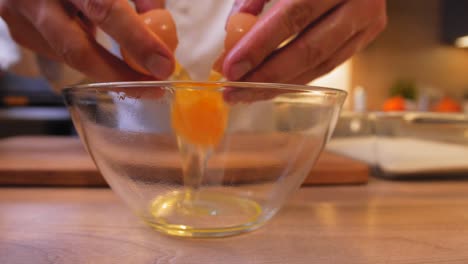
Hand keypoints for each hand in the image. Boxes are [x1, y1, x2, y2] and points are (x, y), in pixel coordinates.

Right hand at [0, 0, 172, 81]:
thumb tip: (164, 40)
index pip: (104, 9)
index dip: (137, 40)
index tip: (164, 65)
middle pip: (77, 49)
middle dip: (119, 75)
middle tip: (151, 88)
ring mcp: (20, 16)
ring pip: (69, 57)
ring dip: (107, 68)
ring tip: (136, 71)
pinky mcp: (21, 32)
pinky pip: (61, 54)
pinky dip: (88, 56)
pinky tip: (102, 51)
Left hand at [223, 0, 386, 83]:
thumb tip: (232, 38)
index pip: (293, 16)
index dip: (259, 45)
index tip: (231, 67)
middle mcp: (359, 2)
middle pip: (309, 49)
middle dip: (267, 75)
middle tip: (234, 90)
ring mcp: (368, 21)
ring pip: (319, 64)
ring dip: (279, 85)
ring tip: (245, 94)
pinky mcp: (366, 36)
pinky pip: (327, 66)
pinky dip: (295, 79)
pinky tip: (269, 87)